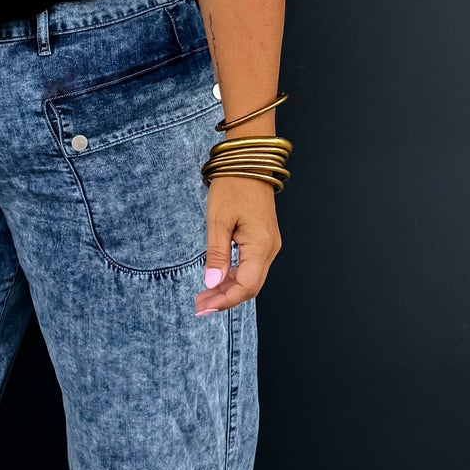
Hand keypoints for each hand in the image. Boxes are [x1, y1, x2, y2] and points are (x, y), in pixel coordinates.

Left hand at [195, 176, 280, 313]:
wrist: (249, 162)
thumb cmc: (233, 186)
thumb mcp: (218, 220)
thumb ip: (216, 254)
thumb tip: (212, 284)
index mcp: (261, 245)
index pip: (246, 285)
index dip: (225, 300)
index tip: (204, 306)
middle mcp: (270, 249)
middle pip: (250, 286)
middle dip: (225, 299)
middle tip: (199, 306)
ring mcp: (268, 245)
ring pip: (251, 278)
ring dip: (228, 289)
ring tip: (204, 296)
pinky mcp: (263, 240)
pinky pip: (251, 266)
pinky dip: (234, 276)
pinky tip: (217, 281)